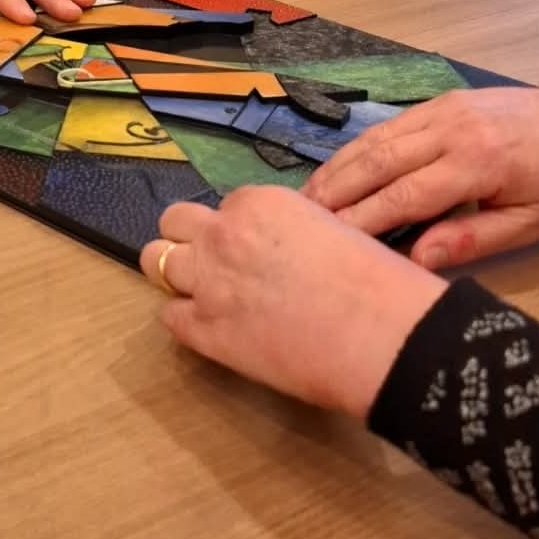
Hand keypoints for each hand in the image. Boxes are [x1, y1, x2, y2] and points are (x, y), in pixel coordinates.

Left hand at [140, 187, 444, 419]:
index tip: (255, 250)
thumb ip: (293, 231)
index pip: (227, 206)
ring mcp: (207, 282)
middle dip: (190, 239)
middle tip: (215, 264)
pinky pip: (169, 316)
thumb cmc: (377, 283)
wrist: (383, 335)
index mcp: (259, 203)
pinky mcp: (203, 331)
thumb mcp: (333, 229)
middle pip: (175, 221)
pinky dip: (186, 320)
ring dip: (177, 274)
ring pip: (156, 260)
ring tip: (205, 293)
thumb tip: (284, 248)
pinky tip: (214, 329)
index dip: (239, 229)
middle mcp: (224, 234)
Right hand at [304, 79, 538, 269]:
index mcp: (478, 163)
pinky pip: (391, 126)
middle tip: (297, 221)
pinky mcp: (443, 100)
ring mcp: (445, 108)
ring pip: (377, 138)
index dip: (362, 221)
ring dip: (338, 168)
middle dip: (335, 191)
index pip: (404, 196)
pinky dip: (359, 148)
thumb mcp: (531, 225)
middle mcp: (453, 128)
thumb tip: (415, 259)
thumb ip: (471, 239)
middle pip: (378, 161)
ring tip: (307, 199)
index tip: (327, 244)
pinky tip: (340, 170)